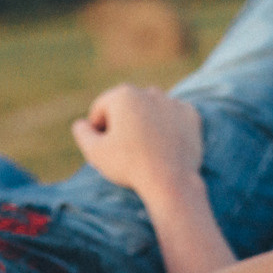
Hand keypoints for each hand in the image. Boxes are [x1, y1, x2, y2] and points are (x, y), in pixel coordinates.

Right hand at [72, 85, 202, 200]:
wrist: (170, 180)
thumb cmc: (129, 165)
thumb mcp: (95, 152)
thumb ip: (82, 133)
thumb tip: (81, 123)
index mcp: (123, 95)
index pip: (101, 109)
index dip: (98, 131)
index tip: (104, 149)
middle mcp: (149, 91)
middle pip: (126, 107)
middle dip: (122, 125)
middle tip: (125, 151)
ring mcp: (172, 102)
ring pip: (151, 110)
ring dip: (145, 124)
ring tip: (144, 149)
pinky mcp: (191, 115)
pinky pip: (172, 118)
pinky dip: (167, 128)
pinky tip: (163, 146)